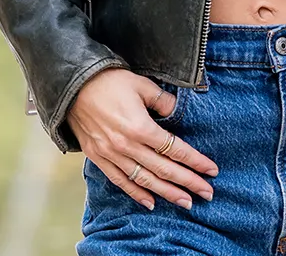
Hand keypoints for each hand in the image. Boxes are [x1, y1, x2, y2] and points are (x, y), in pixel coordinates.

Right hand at [66, 68, 218, 210]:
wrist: (74, 86)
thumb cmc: (111, 81)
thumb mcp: (142, 85)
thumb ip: (162, 101)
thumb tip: (176, 111)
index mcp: (140, 127)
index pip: (174, 149)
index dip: (194, 160)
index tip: (211, 169)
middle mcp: (127, 146)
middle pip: (164, 169)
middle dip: (188, 181)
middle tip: (207, 192)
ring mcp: (112, 155)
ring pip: (145, 180)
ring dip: (167, 193)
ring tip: (186, 202)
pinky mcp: (99, 158)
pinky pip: (121, 181)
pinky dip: (136, 194)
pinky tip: (151, 202)